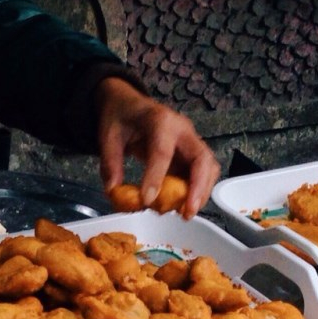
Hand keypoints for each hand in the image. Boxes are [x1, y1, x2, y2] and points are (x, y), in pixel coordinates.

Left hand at [96, 77, 218, 218]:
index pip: (162, 151)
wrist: (130, 105)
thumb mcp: (108, 136)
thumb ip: (110, 164)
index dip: (156, 177)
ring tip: (186, 213)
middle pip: (202, 158)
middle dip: (198, 188)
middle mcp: (182, 129)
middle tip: (187, 213)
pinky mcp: (191, 154)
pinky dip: (198, 191)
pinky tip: (183, 205)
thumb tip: (115, 193)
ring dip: (202, 192)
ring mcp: (190, 141)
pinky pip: (203, 173)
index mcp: (159, 120)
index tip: (147, 201)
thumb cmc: (121, 117)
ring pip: (209, 167)